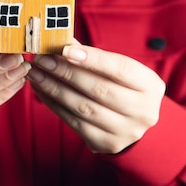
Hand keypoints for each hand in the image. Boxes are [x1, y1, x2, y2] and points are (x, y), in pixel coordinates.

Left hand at [27, 42, 164, 153]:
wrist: (133, 123)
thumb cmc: (121, 87)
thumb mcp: (117, 70)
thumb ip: (92, 55)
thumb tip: (61, 41)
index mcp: (150, 86)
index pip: (120, 69)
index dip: (92, 59)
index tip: (65, 50)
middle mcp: (143, 111)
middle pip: (99, 89)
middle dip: (66, 72)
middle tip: (42, 60)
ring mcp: (126, 131)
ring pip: (83, 108)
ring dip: (54, 89)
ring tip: (36, 74)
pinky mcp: (106, 143)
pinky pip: (74, 122)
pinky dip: (54, 104)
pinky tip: (41, 90)